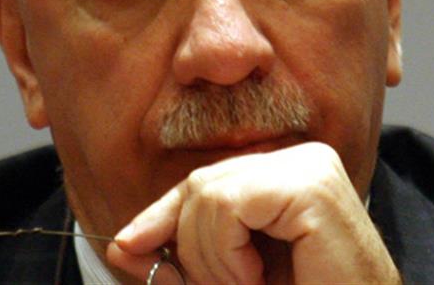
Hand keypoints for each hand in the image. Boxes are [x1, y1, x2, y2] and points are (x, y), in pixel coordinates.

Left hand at [106, 142, 398, 283]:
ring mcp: (311, 165)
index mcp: (288, 176)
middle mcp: (303, 160)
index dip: (160, 215)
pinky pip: (228, 204)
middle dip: (190, 248)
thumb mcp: (229, 282)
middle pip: (200, 184)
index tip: (124, 246)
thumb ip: (181, 264)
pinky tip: (257, 278)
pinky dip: (227, 254)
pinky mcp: (312, 184)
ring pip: (207, 194)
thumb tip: (121, 244)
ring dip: (211, 260)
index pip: (205, 182)